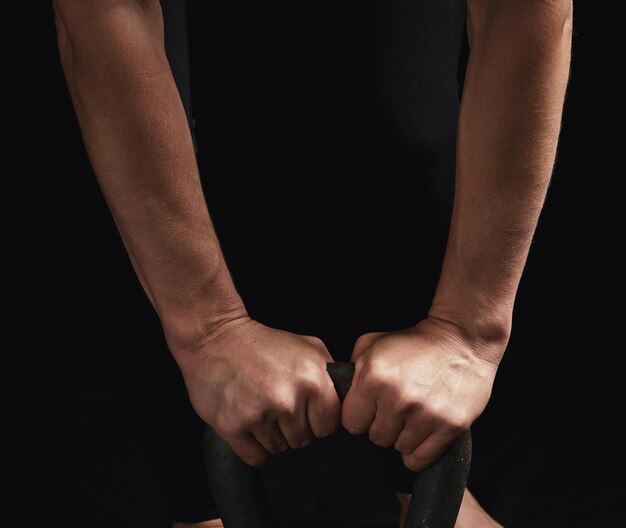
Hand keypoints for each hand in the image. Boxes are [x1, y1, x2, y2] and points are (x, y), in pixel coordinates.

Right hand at [170, 317, 340, 466]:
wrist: (215, 338)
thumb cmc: (262, 342)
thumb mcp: (307, 345)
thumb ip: (329, 372)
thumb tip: (344, 395)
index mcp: (312, 381)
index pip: (329, 426)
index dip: (318, 420)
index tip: (307, 411)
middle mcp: (288, 401)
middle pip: (304, 440)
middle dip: (295, 427)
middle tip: (279, 406)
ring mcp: (260, 416)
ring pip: (280, 449)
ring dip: (273, 436)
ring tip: (262, 411)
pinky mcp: (234, 427)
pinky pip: (257, 458)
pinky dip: (257, 449)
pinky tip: (253, 430)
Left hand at [342, 318, 499, 471]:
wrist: (461, 340)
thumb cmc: (412, 342)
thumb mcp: (372, 344)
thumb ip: (351, 370)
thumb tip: (337, 394)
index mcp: (374, 378)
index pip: (351, 423)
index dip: (360, 416)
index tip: (371, 408)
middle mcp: (398, 398)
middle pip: (375, 438)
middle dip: (382, 425)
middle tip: (394, 409)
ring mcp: (426, 414)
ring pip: (398, 448)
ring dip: (402, 437)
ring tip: (411, 416)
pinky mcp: (450, 425)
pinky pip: (421, 459)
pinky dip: (418, 452)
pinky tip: (421, 433)